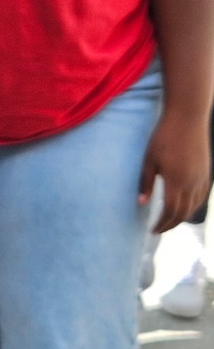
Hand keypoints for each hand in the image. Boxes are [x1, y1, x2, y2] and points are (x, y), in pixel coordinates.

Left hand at [138, 108, 210, 232]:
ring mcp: (202, 179)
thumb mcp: (149, 158)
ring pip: (194, 206)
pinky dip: (192, 206)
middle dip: (170, 224)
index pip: (169, 211)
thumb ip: (145, 181)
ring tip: (169, 220)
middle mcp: (192, 184)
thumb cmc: (164, 136)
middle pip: (183, 213)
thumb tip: (141, 203)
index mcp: (176, 182)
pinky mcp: (207, 173)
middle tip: (159, 229)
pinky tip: (185, 206)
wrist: (187, 118)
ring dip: (181, 217)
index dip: (161, 224)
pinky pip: (201, 197)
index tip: (152, 230)